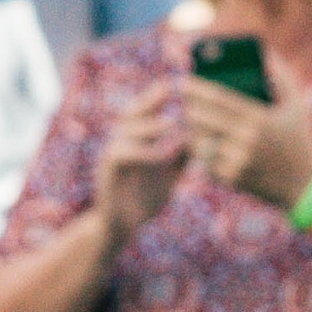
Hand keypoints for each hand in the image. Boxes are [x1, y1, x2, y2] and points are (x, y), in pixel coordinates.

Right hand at [95, 76, 190, 237]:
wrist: (122, 227)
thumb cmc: (145, 199)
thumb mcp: (169, 173)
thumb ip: (182, 156)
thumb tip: (204, 138)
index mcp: (133, 141)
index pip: (142, 110)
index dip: (156, 96)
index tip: (177, 84)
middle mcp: (118, 144)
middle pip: (130, 113)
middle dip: (149, 101)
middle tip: (169, 90)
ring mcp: (110, 157)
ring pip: (125, 131)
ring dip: (148, 125)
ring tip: (171, 123)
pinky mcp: (107, 173)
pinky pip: (122, 155)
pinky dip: (144, 152)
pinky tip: (163, 155)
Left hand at [181, 72, 311, 210]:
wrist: (302, 184)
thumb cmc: (300, 137)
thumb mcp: (298, 104)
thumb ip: (281, 77)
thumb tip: (264, 53)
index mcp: (261, 119)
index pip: (222, 100)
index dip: (200, 89)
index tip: (185, 80)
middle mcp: (246, 141)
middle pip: (205, 119)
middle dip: (189, 105)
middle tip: (181, 94)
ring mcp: (235, 161)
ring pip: (200, 140)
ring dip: (190, 126)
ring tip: (188, 115)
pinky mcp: (228, 178)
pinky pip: (203, 160)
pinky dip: (198, 147)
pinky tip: (195, 137)